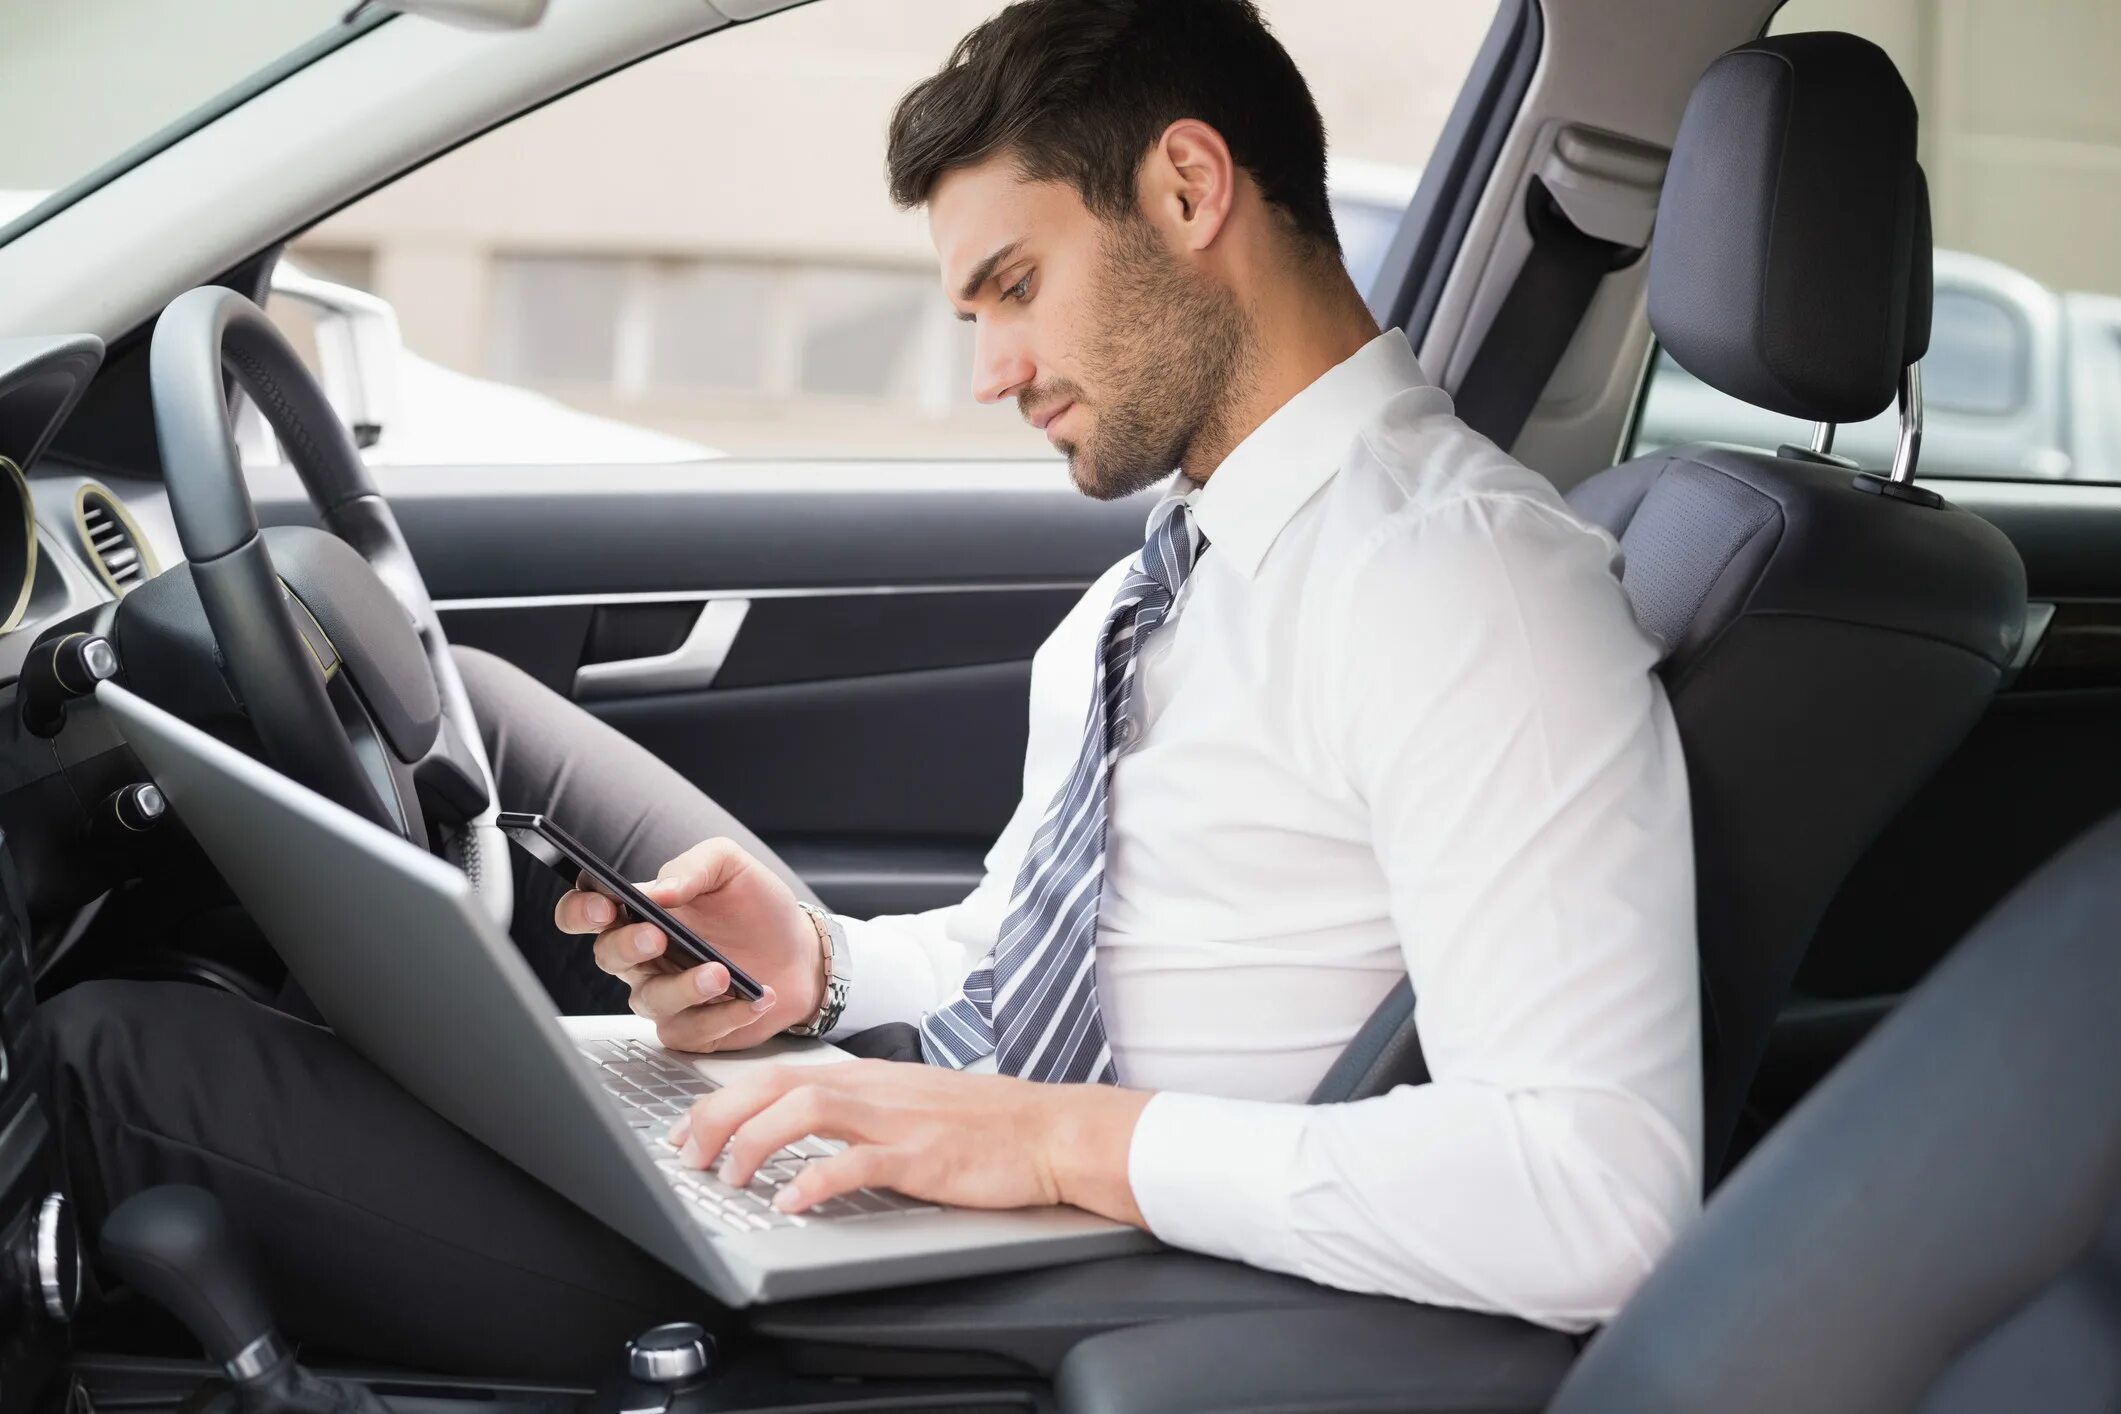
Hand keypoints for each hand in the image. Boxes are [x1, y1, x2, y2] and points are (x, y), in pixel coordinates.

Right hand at [553, 838, 823, 1052]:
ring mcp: (665, 994)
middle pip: (608, 956)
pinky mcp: (691, 1029)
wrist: (801, 951)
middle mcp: (643, 956)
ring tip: (722, 973)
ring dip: (685, 987)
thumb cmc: (757, 906)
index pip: (586, 909)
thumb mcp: (730, 867)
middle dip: (628, 946)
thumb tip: (659, 891)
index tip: (605, 907)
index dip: (582, 910)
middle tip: (658, 936)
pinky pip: (690, 1031)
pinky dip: (724, 1016)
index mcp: (640, 911)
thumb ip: (693, 868)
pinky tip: (753, 998)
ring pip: (649, 1000)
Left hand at [668, 1059, 1153, 1224]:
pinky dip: (816, 1179)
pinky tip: (792, 1201)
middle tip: (689, 1152)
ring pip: (806, 1109)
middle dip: (721, 1115)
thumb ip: (859, 1109)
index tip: (690, 1128)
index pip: (777, 1074)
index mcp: (867, 1076)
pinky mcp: (922, 1155)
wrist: (1050, 1129)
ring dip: (756, 1140)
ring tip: (730, 1175)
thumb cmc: (986, 1122)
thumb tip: (806, 1125)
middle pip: (776, 1084)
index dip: (724, 1099)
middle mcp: (874, 1087)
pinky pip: (858, 1163)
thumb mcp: (910, 1103)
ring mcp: (897, 1119)